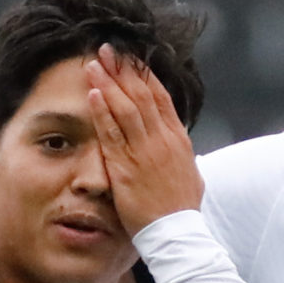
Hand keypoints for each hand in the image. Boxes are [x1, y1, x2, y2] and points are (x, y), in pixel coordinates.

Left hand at [86, 48, 202, 232]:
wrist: (177, 234)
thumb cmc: (181, 210)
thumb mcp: (190, 175)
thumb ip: (181, 157)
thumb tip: (181, 148)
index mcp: (178, 140)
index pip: (161, 98)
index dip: (144, 75)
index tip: (131, 57)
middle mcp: (163, 141)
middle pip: (142, 95)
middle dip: (124, 70)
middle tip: (109, 48)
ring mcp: (145, 153)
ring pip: (126, 108)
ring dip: (109, 83)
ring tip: (95, 63)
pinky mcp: (127, 167)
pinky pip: (112, 134)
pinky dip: (103, 112)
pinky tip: (94, 94)